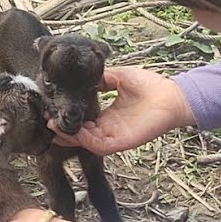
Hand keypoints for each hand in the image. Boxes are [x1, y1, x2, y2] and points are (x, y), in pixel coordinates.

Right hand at [50, 66, 194, 155]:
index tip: (52, 109)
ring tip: (54, 126)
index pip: (82, 121)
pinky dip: (85, 140)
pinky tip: (75, 131)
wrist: (172, 95)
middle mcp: (109, 128)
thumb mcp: (120, 77)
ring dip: (69, 137)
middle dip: (62, 130)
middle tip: (47, 120)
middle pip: (80, 135)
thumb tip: (85, 75)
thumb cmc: (151, 86)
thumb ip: (102, 78)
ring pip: (86, 143)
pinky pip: (100, 146)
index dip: (67, 118)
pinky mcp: (123, 142)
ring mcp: (115, 136)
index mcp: (108, 115)